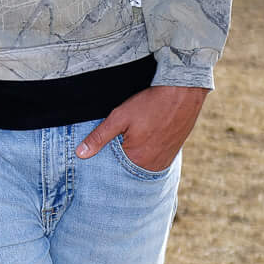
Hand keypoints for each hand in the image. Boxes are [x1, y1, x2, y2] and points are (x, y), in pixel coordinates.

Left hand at [74, 84, 207, 172]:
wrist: (183, 93)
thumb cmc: (151, 104)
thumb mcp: (120, 117)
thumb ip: (99, 137)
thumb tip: (80, 154)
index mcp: (136, 160)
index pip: (112, 170)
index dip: (104, 160)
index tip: (102, 152)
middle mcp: (152, 166)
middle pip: (127, 169)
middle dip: (118, 160)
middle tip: (119, 144)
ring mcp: (164, 162)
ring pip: (140, 165)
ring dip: (133, 158)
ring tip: (132, 141)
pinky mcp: (171, 155)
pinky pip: (153, 161)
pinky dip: (145, 155)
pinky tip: (143, 142)